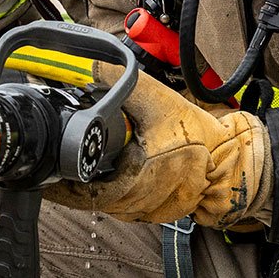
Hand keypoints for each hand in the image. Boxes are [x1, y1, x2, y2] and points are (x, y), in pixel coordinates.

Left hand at [43, 63, 268, 227]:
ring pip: (111, 206)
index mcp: (143, 174)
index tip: (48, 176)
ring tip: (76, 174)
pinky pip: (127, 208)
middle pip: (96, 200)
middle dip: (75, 186)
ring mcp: (152, 208)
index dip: (66, 186)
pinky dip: (114, 195)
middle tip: (56, 171)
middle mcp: (145, 198)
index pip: (91, 192)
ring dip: (94, 191)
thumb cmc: (196, 130)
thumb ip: (119, 81)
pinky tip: (107, 180)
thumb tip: (86, 66)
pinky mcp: (159, 211)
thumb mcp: (156, 97)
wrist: (229, 157)